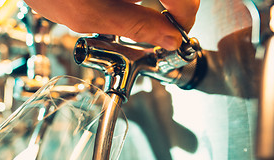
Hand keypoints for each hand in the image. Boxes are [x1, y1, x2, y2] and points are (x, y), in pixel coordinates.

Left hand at [24, 0, 199, 49]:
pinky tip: (124, 4)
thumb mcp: (92, 15)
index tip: (175, 37)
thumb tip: (168, 38)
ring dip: (153, 5)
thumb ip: (136, 26)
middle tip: (158, 33)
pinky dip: (137, 0)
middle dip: (170, 13)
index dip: (184, 22)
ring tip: (135, 19)